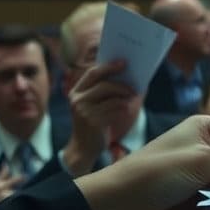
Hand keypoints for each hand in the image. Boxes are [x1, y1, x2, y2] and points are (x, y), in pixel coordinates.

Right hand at [62, 60, 134, 175]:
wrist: (83, 147)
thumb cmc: (92, 122)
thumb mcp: (91, 105)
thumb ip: (101, 91)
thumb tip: (124, 76)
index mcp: (75, 92)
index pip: (92, 74)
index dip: (109, 67)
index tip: (123, 63)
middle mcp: (77, 100)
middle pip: (104, 85)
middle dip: (122, 86)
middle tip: (134, 88)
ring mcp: (84, 112)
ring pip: (112, 99)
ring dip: (126, 98)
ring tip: (132, 99)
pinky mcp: (93, 122)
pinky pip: (115, 111)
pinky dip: (124, 109)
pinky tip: (127, 110)